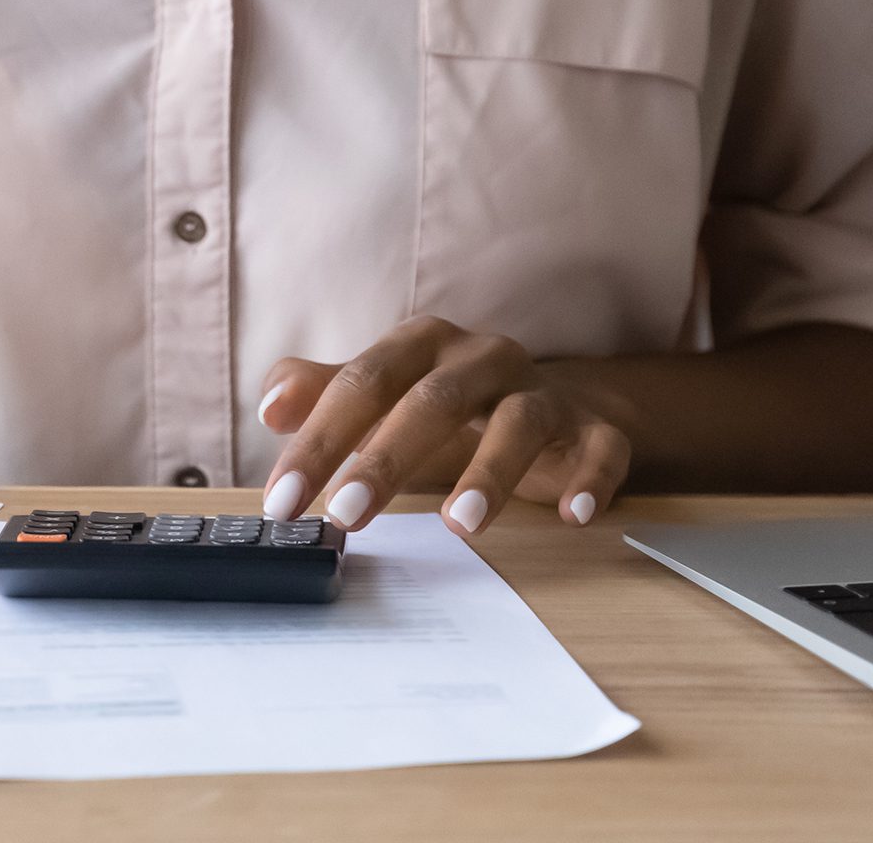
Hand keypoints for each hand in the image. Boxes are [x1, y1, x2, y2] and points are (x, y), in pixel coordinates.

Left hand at [255, 317, 628, 539]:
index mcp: (425, 345)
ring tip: (460, 526)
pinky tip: (573, 515)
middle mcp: (484, 357)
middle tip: (346, 515)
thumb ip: (324, 394)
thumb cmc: (448, 406)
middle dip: (387, 457)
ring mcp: (543, 392)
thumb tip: (272, 405)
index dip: (320, 439)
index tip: (283, 500)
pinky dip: (590, 479)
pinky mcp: (593, 430)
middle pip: (433, 399)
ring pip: (519, 421)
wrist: (549, 405)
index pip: (363, 382)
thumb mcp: (383, 396)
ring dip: (490, 472)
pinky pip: (600, 449)